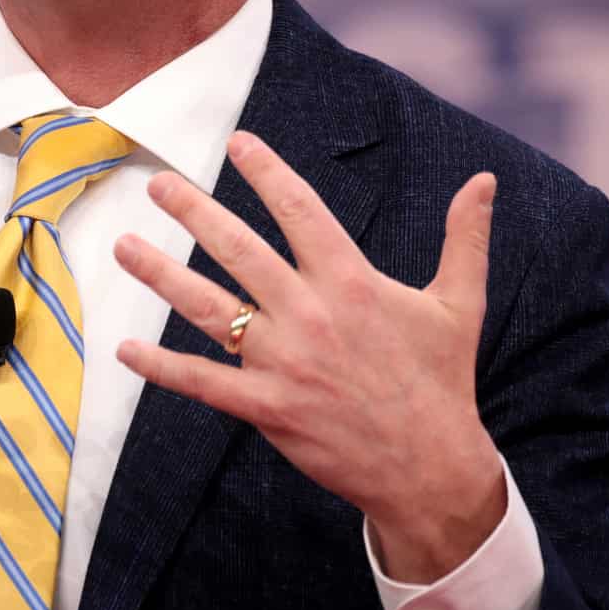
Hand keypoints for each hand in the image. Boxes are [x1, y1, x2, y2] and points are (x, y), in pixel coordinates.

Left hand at [113, 133, 503, 582]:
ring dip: (161, 275)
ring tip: (124, 246)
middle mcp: (311, 314)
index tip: (238, 141)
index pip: (300, 210)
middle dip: (193, 210)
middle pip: (239, 249)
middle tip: (156, 181)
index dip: (267, 172)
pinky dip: (161, 366)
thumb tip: (484, 181)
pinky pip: (203, 382)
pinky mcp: (267, 407)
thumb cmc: (442, 380)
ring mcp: (284, 362)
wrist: (431, 467)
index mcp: (352, 282)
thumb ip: (465, 238)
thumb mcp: (459, 304)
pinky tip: (125, 348)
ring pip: (209, 308)